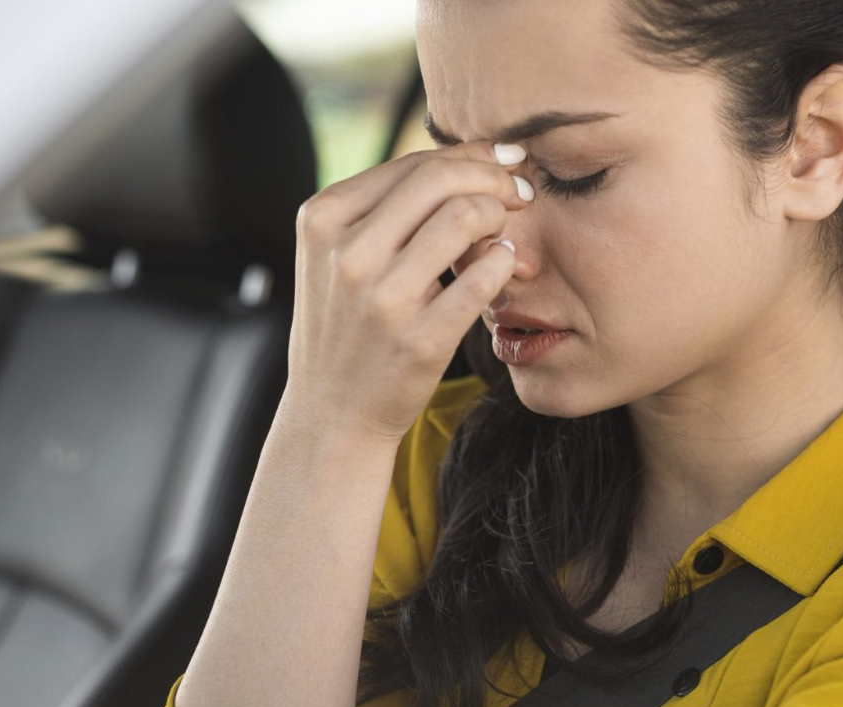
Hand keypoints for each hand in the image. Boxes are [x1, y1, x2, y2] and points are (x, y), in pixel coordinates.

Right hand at [282, 140, 530, 442]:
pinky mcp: (419, 339)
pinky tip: (504, 267)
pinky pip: (484, 275)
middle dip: (494, 177)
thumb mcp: (338, 257)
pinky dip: (504, 262)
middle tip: (520, 194)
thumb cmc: (348, 326)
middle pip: (441, 178)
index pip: (413, 164)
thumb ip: (386, 208)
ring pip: (465, 216)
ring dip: (500, 218)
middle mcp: (347, 254)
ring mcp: (381, 298)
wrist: (332, 414)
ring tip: (505, 235)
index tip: (502, 165)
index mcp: (323, 220)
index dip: (471, 157)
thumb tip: (474, 157)